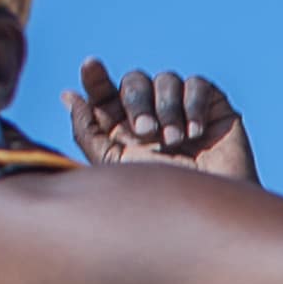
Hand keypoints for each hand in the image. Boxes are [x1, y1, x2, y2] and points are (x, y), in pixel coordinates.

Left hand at [67, 60, 264, 187]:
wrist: (211, 216)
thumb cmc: (160, 201)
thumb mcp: (114, 167)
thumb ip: (88, 131)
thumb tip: (68, 96)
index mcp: (123, 126)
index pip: (104, 90)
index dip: (95, 76)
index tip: (90, 67)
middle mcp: (151, 114)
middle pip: (134, 81)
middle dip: (136, 100)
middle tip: (145, 131)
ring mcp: (183, 109)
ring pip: (165, 79)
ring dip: (167, 108)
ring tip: (175, 141)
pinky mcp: (213, 107)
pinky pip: (197, 84)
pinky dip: (192, 104)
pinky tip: (195, 133)